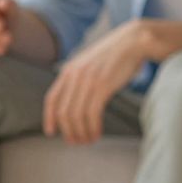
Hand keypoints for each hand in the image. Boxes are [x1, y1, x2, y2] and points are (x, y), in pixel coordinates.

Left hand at [42, 20, 152, 143]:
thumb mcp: (89, 64)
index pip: (51, 99)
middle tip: (76, 142)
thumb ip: (78, 78)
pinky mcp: (103, 85)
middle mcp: (74, 75)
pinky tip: (97, 133)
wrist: (133, 41)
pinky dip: (93, 127)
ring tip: (89, 139)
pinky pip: (92, 113)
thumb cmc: (114, 56)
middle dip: (68, 131)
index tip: (51, 133)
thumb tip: (74, 100)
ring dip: (81, 132)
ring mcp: (88, 80)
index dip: (49, 118)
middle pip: (63, 112)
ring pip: (76, 115)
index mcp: (68, 70)